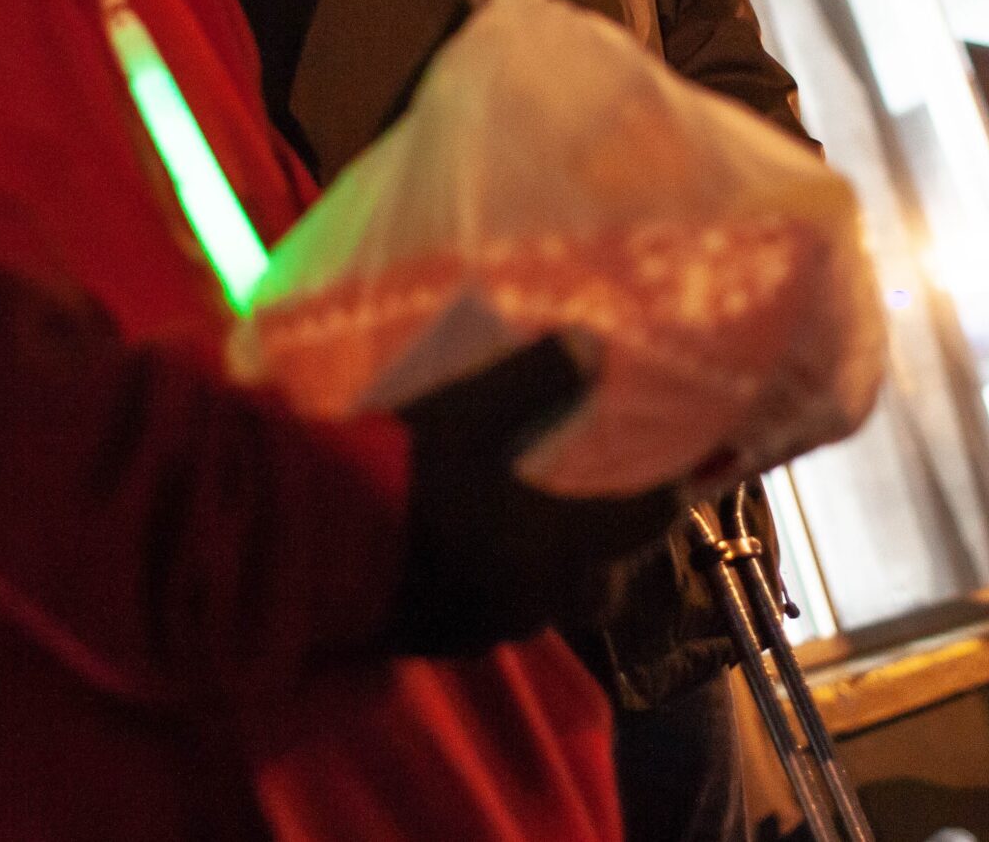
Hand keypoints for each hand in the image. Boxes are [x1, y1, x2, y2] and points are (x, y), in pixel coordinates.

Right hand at [383, 336, 681, 656]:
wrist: (306, 552)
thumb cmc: (399, 479)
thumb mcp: (467, 413)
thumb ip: (536, 379)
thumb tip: (593, 345)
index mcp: (561, 549)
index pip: (644, 524)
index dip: (668, 493)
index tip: (682, 470)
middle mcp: (538, 601)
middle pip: (602, 585)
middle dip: (610, 551)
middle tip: (602, 507)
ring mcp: (488, 630)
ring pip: (545, 604)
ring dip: (550, 570)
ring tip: (531, 526)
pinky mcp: (441, 642)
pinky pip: (492, 616)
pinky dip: (497, 585)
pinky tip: (469, 554)